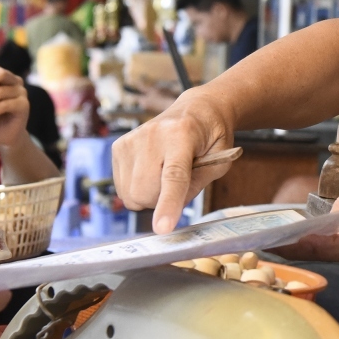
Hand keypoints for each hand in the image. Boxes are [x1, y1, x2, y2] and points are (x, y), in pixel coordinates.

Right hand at [111, 89, 234, 232]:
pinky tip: (152, 170)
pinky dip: (138, 188)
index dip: (169, 204)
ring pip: (131, 194)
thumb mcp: (221, 160)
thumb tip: (169, 209)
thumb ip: (196, 185)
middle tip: (181, 181)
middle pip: (146, 191)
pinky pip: (122, 189)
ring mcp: (130, 140)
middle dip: (163, 201)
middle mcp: (152, 134)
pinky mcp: (118, 147)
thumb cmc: (211, 137)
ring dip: (150, 195)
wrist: (195, 110)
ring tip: (166, 171)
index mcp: (183, 134)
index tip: (163, 228)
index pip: (174, 176)